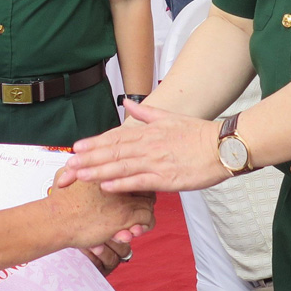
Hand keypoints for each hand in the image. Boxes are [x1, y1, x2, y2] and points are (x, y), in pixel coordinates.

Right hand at [47, 175, 154, 250]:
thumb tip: (73, 161)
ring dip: (144, 215)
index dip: (135, 184)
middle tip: (137, 209)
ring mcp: (124, 200)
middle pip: (146, 187)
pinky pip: (147, 220)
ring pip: (150, 205)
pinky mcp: (125, 217)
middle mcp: (120, 183)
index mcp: (109, 171)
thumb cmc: (61, 200)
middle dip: (144, 199)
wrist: (58, 218)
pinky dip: (143, 226)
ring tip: (136, 223)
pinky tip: (133, 230)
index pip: (134, 172)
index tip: (133, 194)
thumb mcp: (66, 173)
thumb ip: (75, 167)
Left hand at [62, 100, 227, 193]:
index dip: (94, 143)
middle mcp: (148, 145)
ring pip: (121, 166)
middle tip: (67, 166)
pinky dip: (121, 183)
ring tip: (78, 175)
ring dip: (98, 171)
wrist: (222, 146)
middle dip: (88, 159)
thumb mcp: (170, 117)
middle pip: (112, 152)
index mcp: (148, 132)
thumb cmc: (198, 134)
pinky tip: (106, 186)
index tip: (75, 149)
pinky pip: (139, 181)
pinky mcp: (165, 178)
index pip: (115, 138)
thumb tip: (128, 103)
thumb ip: (146, 113)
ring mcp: (156, 161)